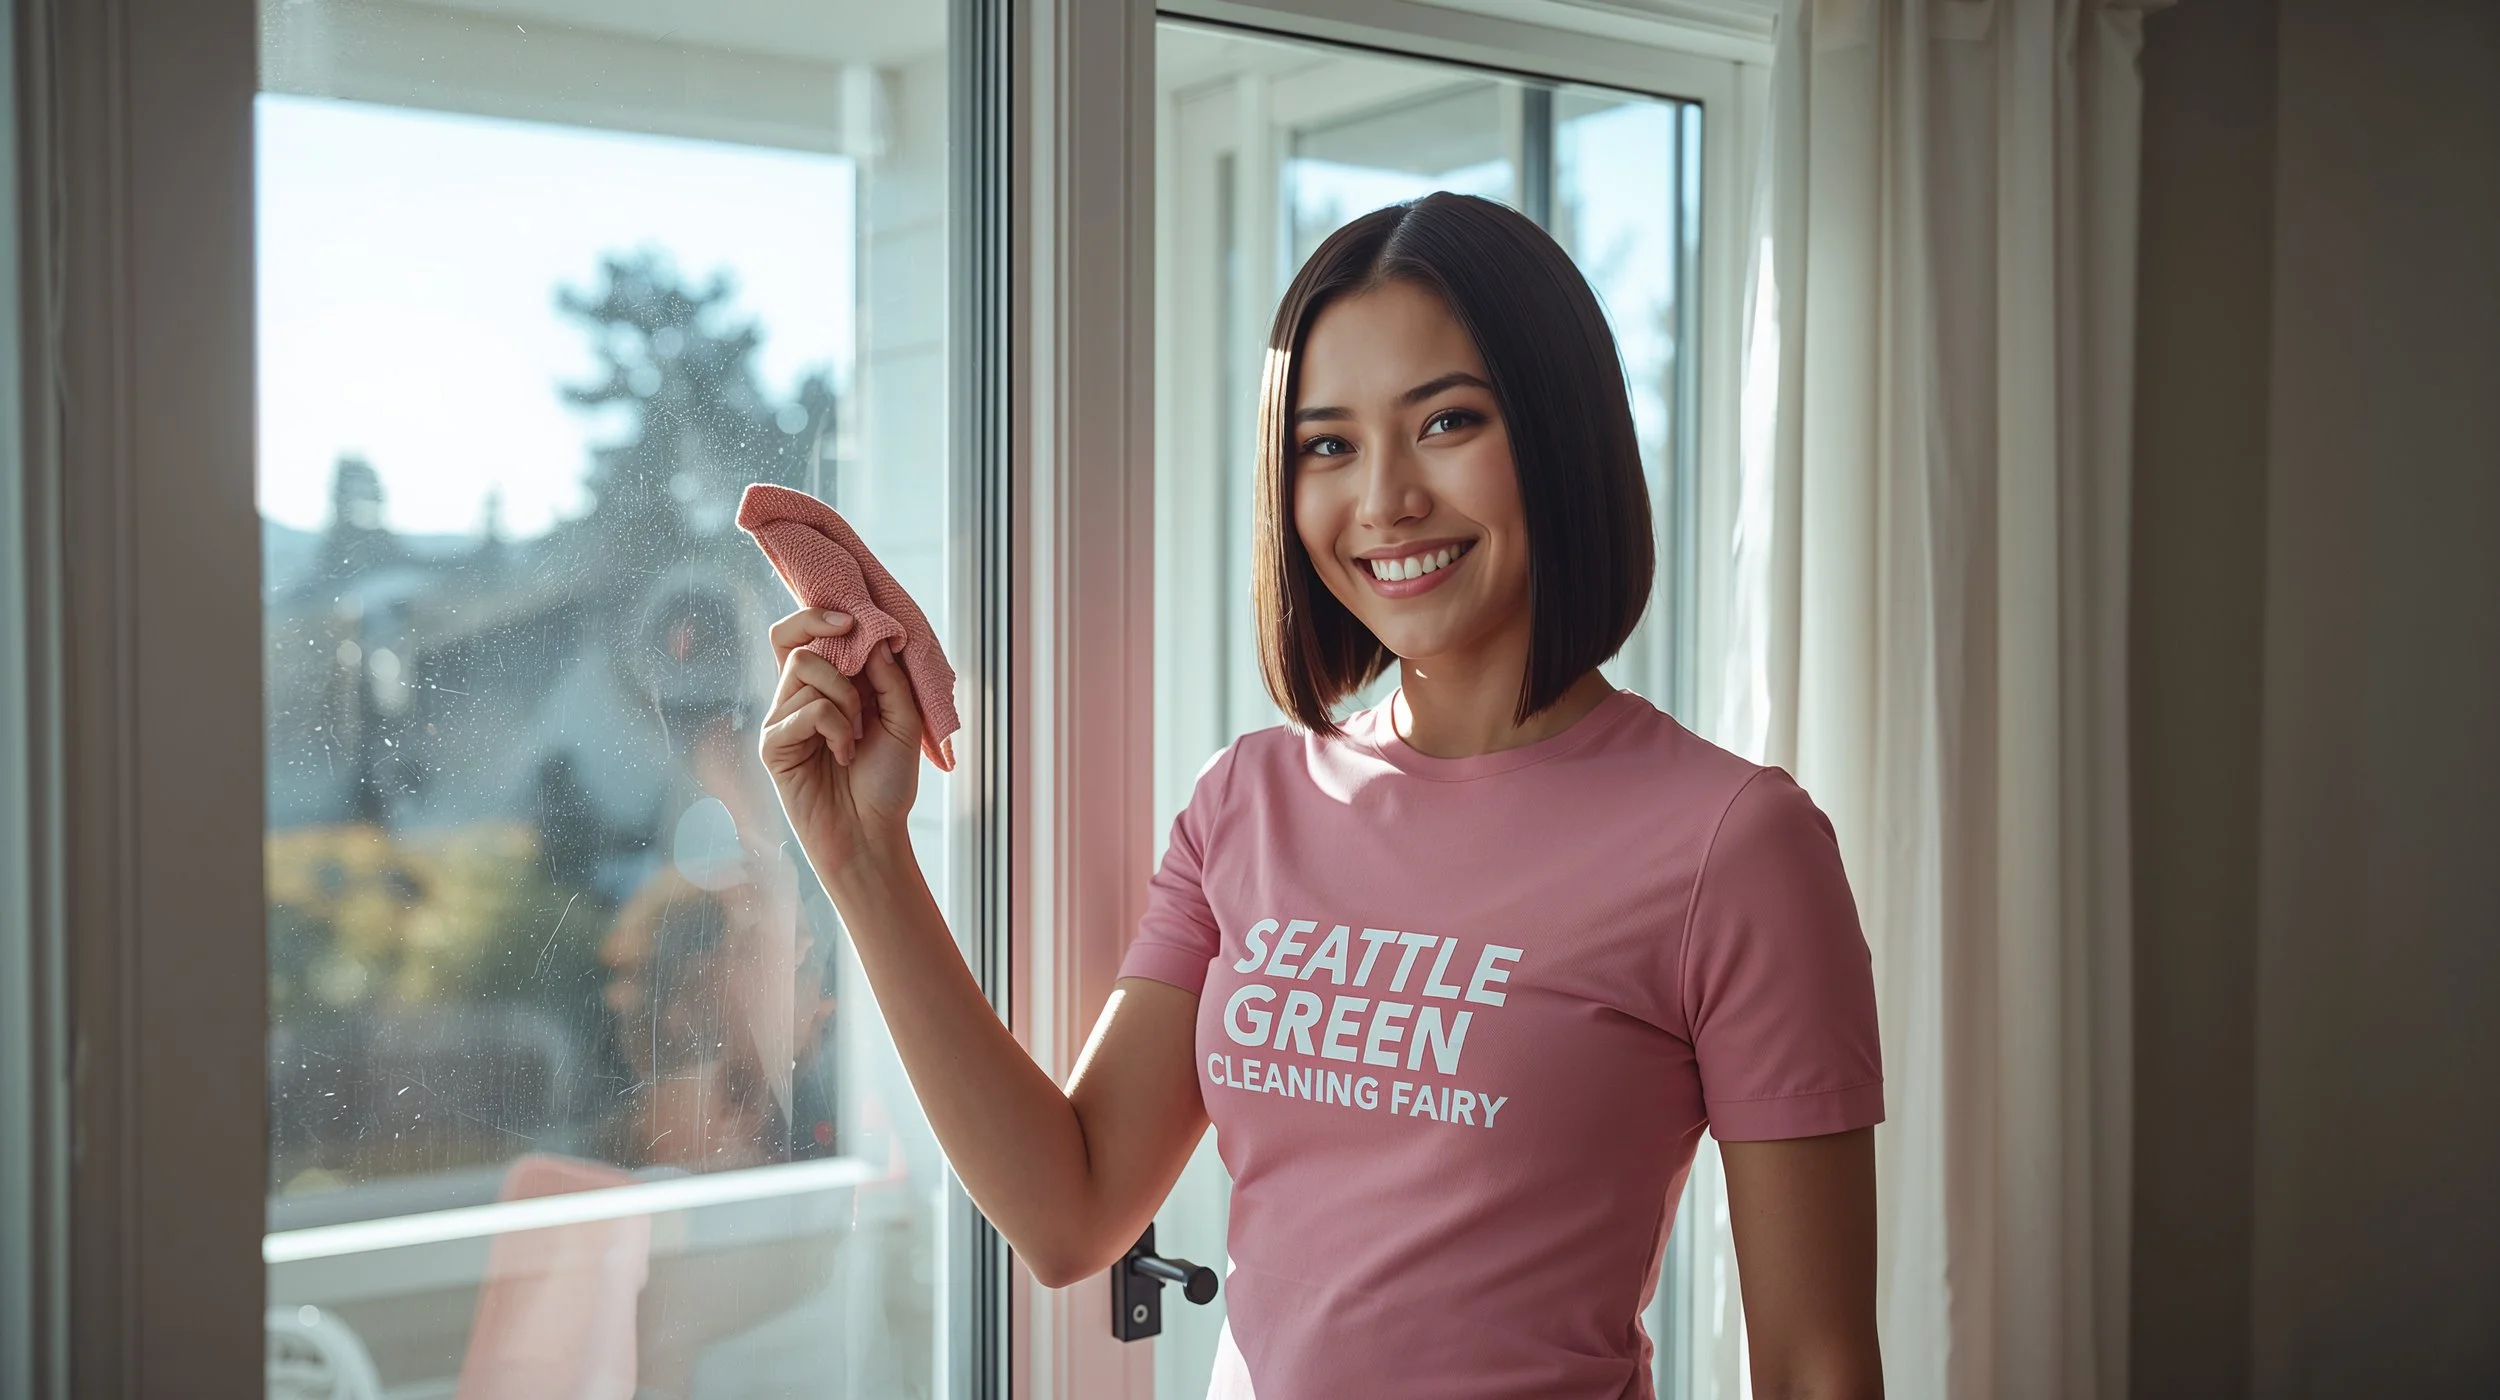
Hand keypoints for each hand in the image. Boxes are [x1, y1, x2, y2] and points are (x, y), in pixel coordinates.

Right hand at [760, 609, 926, 881]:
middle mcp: (800, 698)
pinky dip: (835, 728)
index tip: (849, 621)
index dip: (817, 617)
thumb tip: (871, 635)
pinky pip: (804, 710)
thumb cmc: (886, 782)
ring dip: (845, 703)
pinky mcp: (773, 745)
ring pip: (804, 673)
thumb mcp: (903, 721)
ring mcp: (783, 721)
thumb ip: (889, 677)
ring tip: (856, 740)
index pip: (804, 634)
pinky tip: (844, 755)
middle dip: (839, 664)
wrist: (873, 834)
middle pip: (796, 644)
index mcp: (829, 686)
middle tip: (863, 700)